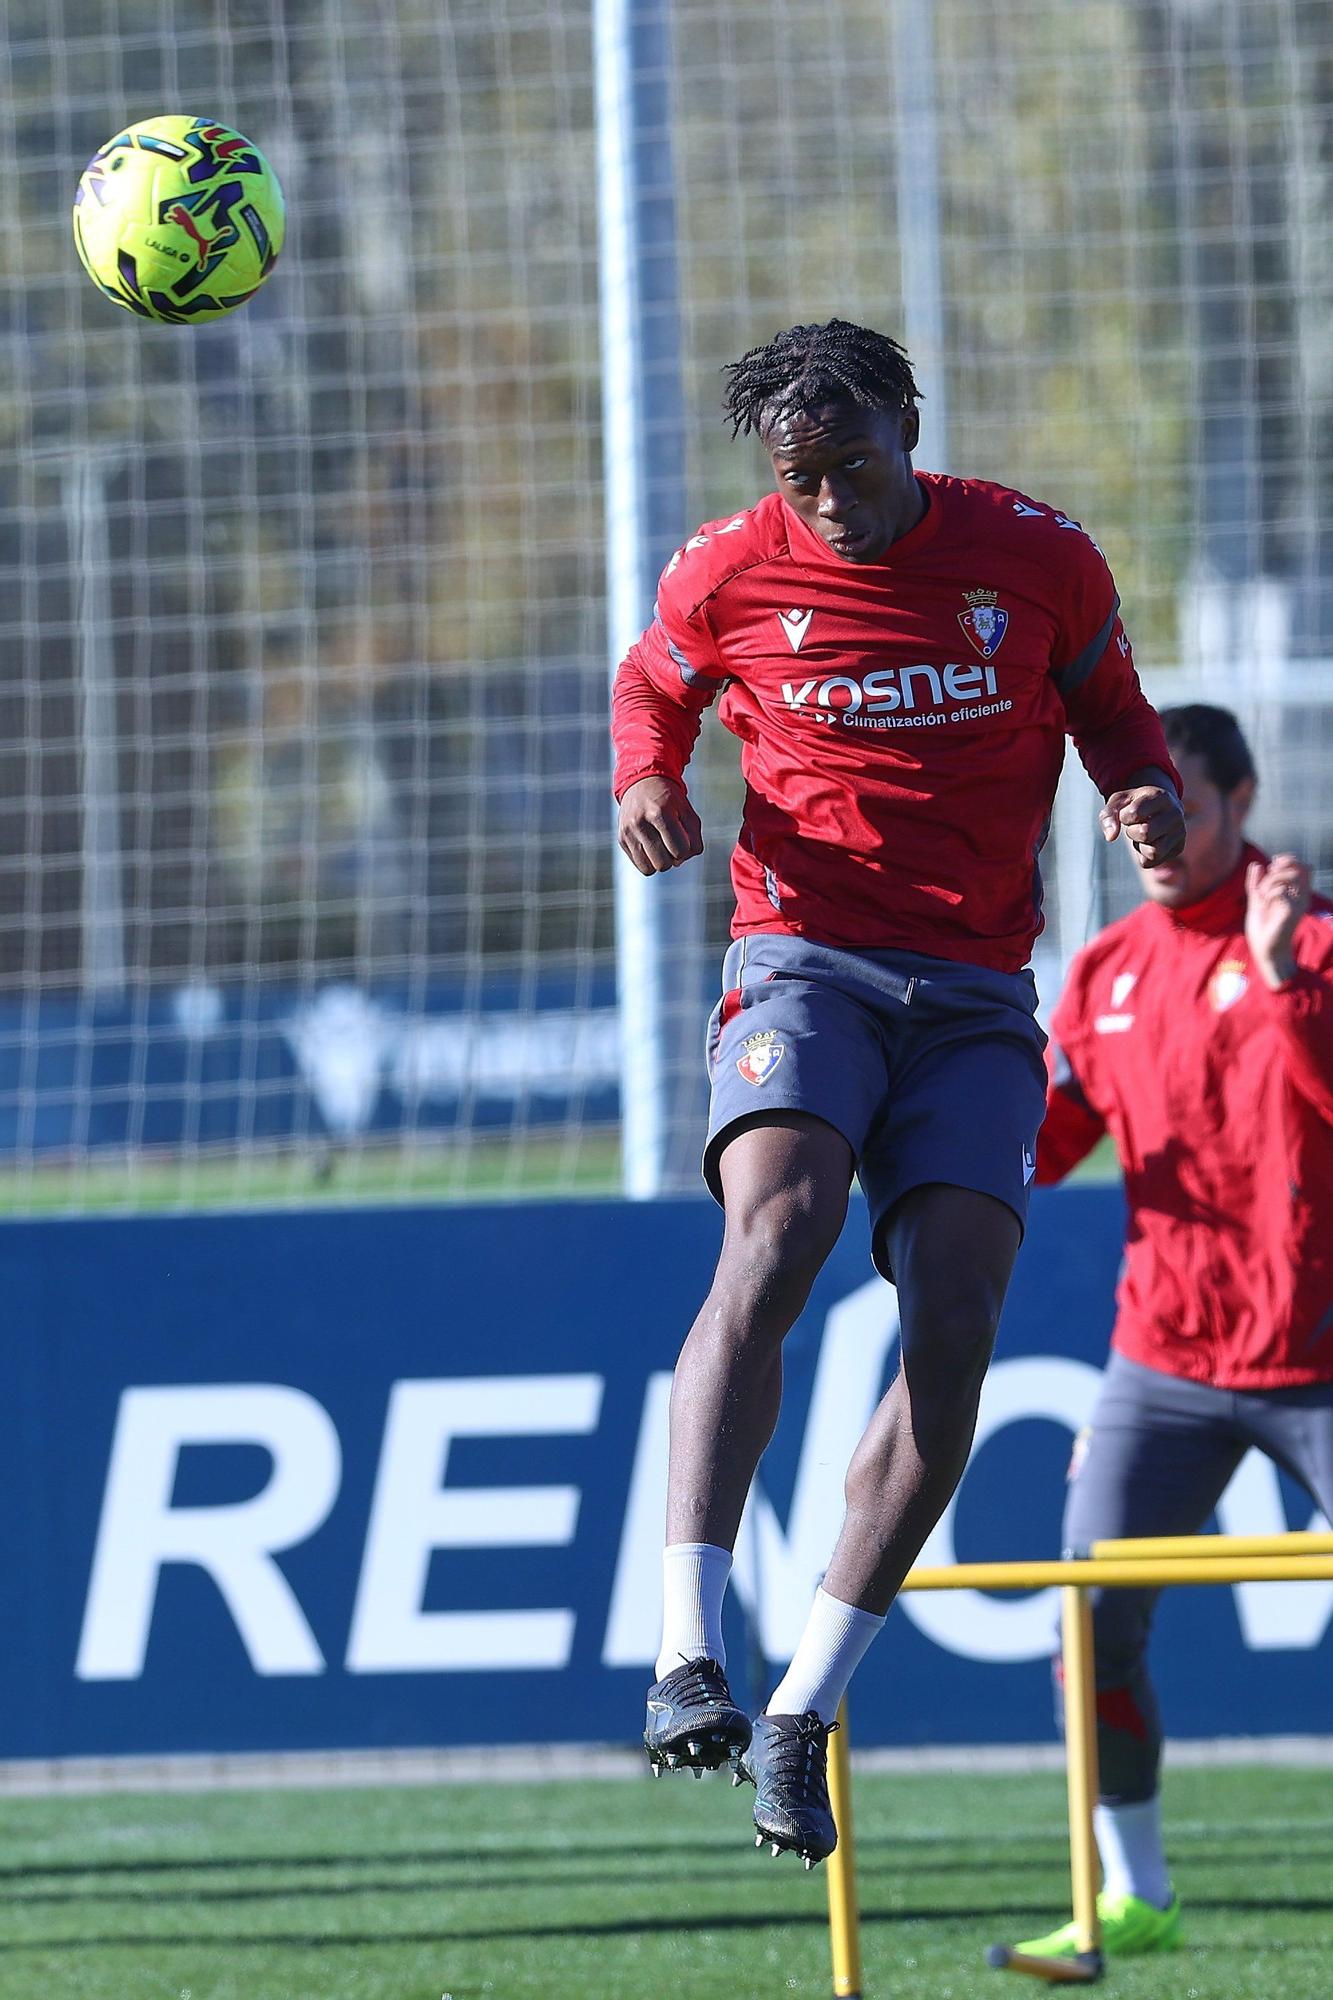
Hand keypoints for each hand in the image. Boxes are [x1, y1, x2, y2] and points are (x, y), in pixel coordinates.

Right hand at [618, 775, 703, 875]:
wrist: (643, 783)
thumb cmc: (670, 801)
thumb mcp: (688, 814)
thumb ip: (694, 839)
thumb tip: (679, 862)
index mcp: (660, 813)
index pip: (679, 851)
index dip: (685, 849)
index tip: (683, 838)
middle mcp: (640, 822)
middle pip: (663, 864)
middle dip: (673, 858)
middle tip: (672, 843)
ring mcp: (628, 831)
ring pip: (649, 869)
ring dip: (660, 862)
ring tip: (662, 846)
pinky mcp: (621, 838)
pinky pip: (640, 865)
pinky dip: (649, 861)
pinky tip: (651, 846)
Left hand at [1099, 785, 1185, 867]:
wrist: (1159, 807)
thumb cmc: (1136, 803)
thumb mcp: (1119, 801)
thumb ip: (1109, 814)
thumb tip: (1110, 837)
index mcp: (1161, 797)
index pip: (1134, 814)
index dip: (1124, 816)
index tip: (1128, 813)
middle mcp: (1176, 813)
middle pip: (1145, 834)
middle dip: (1132, 832)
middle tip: (1135, 825)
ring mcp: (1180, 832)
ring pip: (1153, 852)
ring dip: (1139, 845)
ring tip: (1143, 833)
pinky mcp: (1178, 848)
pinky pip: (1152, 862)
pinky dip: (1143, 855)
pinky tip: (1148, 842)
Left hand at [1245, 852, 1310, 987]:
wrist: (1264, 950)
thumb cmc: (1262, 930)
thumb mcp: (1256, 901)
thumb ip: (1256, 883)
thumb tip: (1256, 864)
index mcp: (1294, 894)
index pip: (1303, 867)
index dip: (1289, 860)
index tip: (1272, 865)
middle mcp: (1300, 897)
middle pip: (1304, 867)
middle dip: (1285, 863)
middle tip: (1270, 871)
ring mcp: (1298, 903)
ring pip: (1293, 875)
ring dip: (1274, 879)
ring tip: (1263, 893)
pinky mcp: (1293, 911)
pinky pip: (1282, 890)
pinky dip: (1270, 892)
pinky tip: (1264, 903)